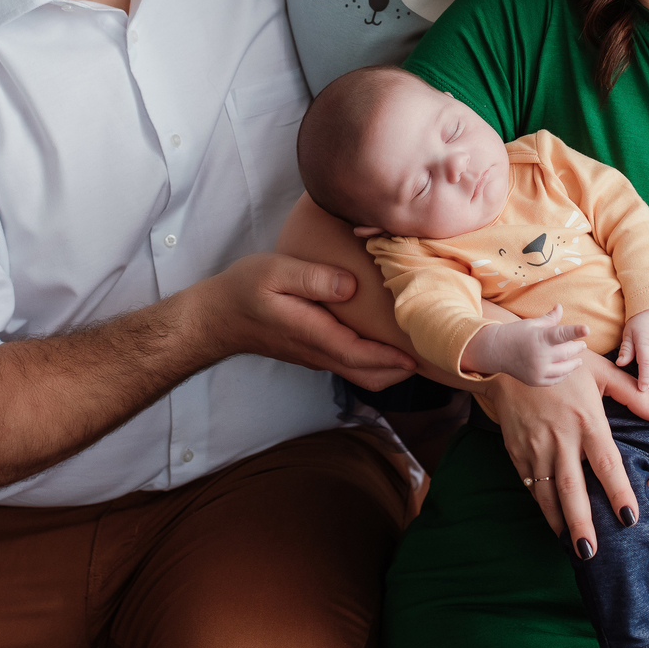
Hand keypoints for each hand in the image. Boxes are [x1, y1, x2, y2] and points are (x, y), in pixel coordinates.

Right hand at [207, 253, 416, 389]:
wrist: (215, 317)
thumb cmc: (244, 290)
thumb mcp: (275, 272)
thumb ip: (313, 278)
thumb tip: (350, 286)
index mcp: (311, 334)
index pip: (359, 356)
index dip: (391, 359)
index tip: (421, 354)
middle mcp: (317, 352)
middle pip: (366, 374)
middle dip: (400, 370)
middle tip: (432, 353)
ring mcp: (315, 355)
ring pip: (360, 372)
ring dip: (389, 365)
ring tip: (417, 344)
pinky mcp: (313, 350)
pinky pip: (350, 362)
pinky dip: (374, 358)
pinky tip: (386, 337)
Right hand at [462, 306, 588, 383]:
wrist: (496, 351)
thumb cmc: (516, 333)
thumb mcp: (532, 323)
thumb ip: (550, 319)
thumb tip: (560, 307)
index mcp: (539, 338)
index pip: (561, 334)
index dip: (575, 331)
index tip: (587, 329)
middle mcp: (539, 355)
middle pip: (567, 352)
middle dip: (577, 347)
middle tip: (582, 344)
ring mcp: (538, 370)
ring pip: (565, 368)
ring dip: (574, 362)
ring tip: (579, 359)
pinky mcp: (536, 381)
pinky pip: (556, 379)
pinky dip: (563, 373)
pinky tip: (567, 369)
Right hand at [488, 350, 648, 556]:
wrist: (510, 357)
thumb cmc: (561, 363)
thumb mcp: (599, 371)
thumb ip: (632, 394)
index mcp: (587, 419)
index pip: (607, 464)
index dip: (619, 493)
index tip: (629, 519)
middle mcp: (561, 437)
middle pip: (573, 488)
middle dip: (582, 523)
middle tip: (591, 553)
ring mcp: (536, 446)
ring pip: (548, 492)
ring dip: (559, 521)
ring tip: (572, 547)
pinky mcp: (517, 449)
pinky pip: (530, 483)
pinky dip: (541, 504)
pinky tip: (552, 520)